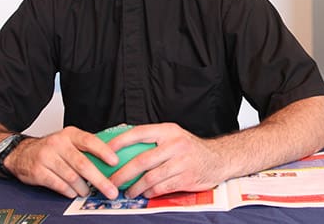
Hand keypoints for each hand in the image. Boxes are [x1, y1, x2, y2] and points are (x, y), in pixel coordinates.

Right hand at [6, 126, 119, 199]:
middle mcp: (58, 144)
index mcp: (70, 134)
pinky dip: (68, 191)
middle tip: (110, 190)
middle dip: (99, 179)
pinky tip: (73, 192)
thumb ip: (88, 145)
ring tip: (88, 192)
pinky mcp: (38, 171)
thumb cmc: (52, 147)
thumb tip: (114, 152)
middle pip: (82, 164)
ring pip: (71, 177)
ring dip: (83, 188)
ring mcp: (47, 157)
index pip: (90, 141)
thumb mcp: (69, 139)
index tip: (115, 162)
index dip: (103, 151)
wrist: (21, 152)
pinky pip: (58, 185)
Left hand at [106, 123, 228, 198]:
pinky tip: (143, 194)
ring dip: (135, 187)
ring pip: (150, 177)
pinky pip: (161, 187)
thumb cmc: (190, 149)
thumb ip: (153, 138)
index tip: (105, 152)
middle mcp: (175, 144)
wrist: (218, 159)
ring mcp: (181, 161)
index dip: (120, 142)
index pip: (139, 133)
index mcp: (168, 130)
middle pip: (142, 160)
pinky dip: (149, 192)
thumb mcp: (174, 136)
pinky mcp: (186, 177)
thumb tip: (123, 141)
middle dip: (122, 173)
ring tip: (126, 192)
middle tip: (110, 181)